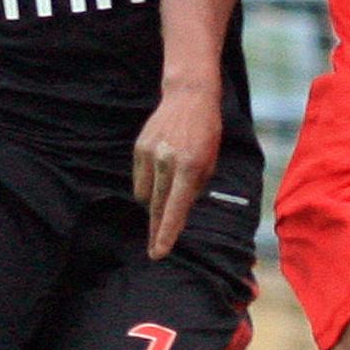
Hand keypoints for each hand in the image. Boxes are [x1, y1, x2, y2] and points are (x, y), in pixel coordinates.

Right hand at [131, 84, 222, 259]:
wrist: (189, 97)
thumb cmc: (205, 133)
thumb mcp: (209, 162)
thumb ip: (194, 189)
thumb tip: (176, 213)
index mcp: (190, 166)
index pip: (176, 208)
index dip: (167, 232)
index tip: (159, 252)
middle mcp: (167, 161)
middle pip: (156, 206)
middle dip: (156, 230)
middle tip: (154, 250)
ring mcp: (150, 153)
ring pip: (145, 194)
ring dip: (153, 202)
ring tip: (167, 191)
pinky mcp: (139, 148)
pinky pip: (139, 178)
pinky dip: (148, 184)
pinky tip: (160, 172)